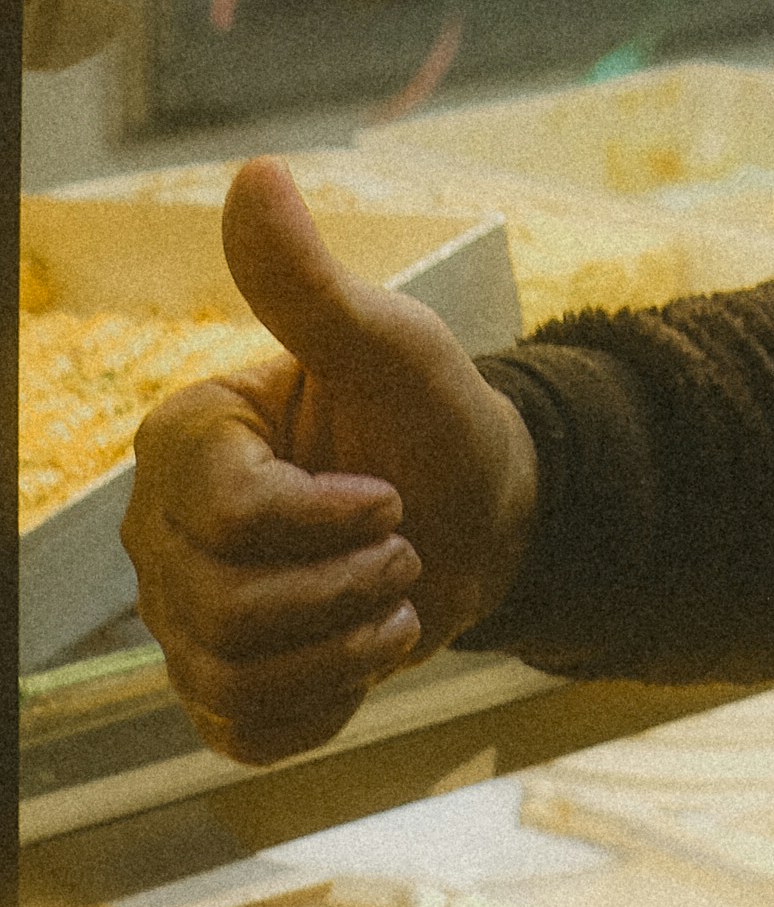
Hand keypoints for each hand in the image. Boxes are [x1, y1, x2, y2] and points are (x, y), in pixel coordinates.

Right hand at [125, 158, 538, 766]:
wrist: (480, 514)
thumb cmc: (431, 414)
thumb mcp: (391, 343)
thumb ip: (310, 282)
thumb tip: (255, 173)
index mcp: (183, 442)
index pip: (227, 518)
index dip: (326, 519)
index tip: (386, 491)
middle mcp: (160, 532)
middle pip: (227, 609)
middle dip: (347, 586)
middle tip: (403, 546)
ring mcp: (180, 619)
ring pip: (235, 677)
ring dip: (346, 646)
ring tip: (391, 600)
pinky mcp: (219, 692)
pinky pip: (248, 733)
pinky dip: (327, 706)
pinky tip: (363, 655)